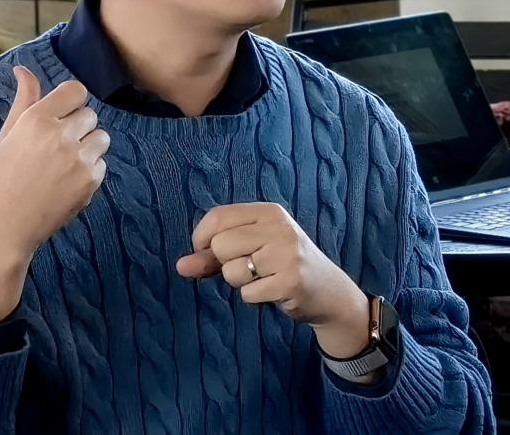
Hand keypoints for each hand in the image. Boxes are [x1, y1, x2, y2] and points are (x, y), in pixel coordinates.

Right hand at [0, 66, 109, 322]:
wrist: (6, 223)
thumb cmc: (3, 175)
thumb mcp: (8, 134)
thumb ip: (24, 99)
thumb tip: (22, 69)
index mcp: (37, 119)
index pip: (76, 91)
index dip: (70, 103)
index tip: (61, 117)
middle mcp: (60, 136)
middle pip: (90, 115)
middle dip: (78, 127)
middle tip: (57, 146)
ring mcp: (78, 160)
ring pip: (101, 138)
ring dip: (89, 147)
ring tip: (65, 163)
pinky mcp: (89, 182)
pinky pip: (102, 164)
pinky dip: (90, 171)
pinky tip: (67, 182)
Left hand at [175, 202, 370, 358]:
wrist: (329, 292)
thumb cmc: (282, 265)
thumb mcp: (251, 249)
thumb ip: (213, 255)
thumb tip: (180, 266)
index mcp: (268, 212)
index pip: (217, 216)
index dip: (201, 238)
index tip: (205, 252)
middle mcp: (278, 228)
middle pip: (220, 245)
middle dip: (224, 264)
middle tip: (247, 268)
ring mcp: (286, 254)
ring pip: (232, 271)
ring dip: (240, 283)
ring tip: (263, 279)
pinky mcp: (291, 282)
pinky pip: (248, 293)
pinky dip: (254, 297)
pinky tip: (273, 291)